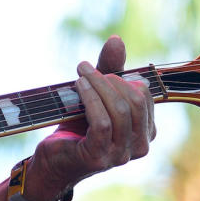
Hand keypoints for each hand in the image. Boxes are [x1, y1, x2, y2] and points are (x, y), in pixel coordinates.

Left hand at [27, 35, 155, 200]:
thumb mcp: (97, 97)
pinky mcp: (99, 157)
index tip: (98, 69)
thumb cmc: (77, 128)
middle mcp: (140, 146)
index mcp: (147, 132)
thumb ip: (110, 70)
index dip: (122, 77)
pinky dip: (90, 99)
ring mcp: (121, 155)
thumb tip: (116, 39)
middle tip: (85, 70)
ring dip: (97, 85)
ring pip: (119, 111)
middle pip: (134, 100)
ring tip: (80, 74)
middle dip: (109, 79)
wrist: (52, 160)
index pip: (145, 94)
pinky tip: (78, 86)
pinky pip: (102, 122)